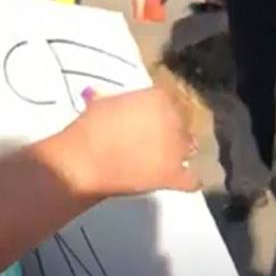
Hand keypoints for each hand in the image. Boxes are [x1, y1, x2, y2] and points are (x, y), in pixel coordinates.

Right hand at [50, 87, 199, 202]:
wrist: (84, 161)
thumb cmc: (89, 128)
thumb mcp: (103, 102)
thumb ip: (116, 99)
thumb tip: (103, 95)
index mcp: (158, 97)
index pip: (172, 101)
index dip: (162, 111)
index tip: (151, 118)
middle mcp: (174, 119)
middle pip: (183, 124)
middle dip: (171, 130)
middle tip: (153, 139)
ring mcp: (177, 148)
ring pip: (190, 148)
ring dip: (180, 152)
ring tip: (164, 158)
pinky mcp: (174, 175)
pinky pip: (192, 179)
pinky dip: (189, 180)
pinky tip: (182, 179)